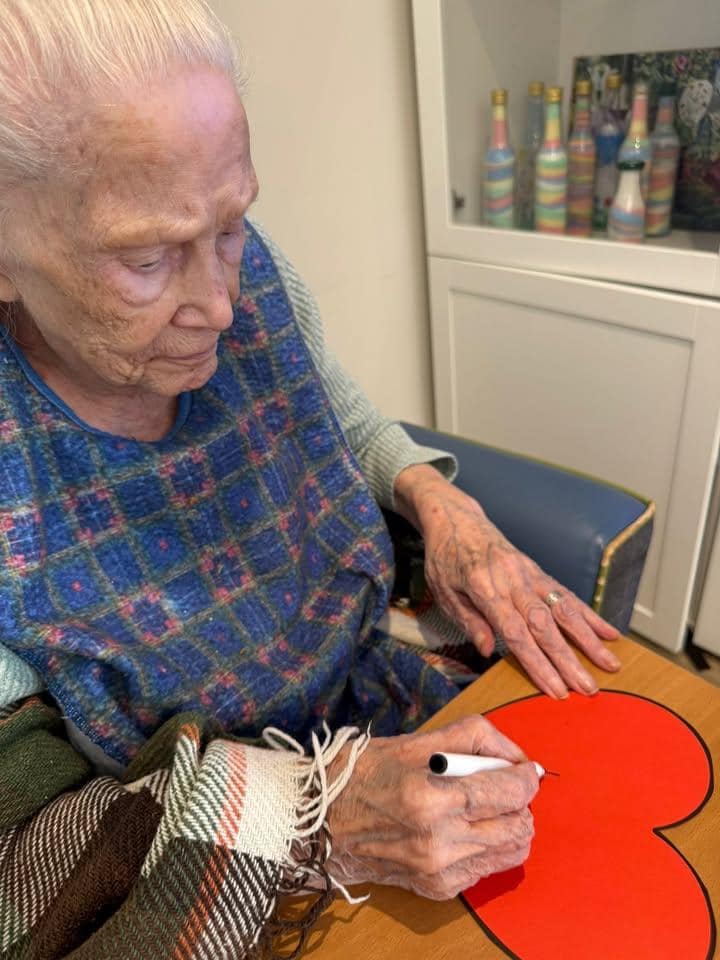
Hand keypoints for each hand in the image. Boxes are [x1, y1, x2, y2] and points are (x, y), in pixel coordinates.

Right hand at [326, 715, 537, 899]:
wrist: (316, 825)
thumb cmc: (360, 774)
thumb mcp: (414, 741)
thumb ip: (473, 738)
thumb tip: (516, 754)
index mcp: (429, 798)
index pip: (509, 792)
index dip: (528, 777)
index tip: (527, 768)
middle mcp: (437, 841)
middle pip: (519, 826)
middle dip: (521, 802)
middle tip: (504, 784)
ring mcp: (437, 871)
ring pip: (511, 851)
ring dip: (511, 825)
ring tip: (488, 806)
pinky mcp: (436, 889)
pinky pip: (488, 868)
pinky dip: (488, 845)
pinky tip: (464, 827)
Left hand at [393, 465, 620, 698]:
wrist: (456, 518)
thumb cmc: (444, 558)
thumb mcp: (443, 591)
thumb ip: (468, 620)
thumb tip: (488, 651)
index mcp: (485, 588)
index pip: (516, 632)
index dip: (538, 663)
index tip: (556, 690)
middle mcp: (513, 579)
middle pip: (545, 625)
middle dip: (569, 660)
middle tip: (589, 688)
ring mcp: (529, 573)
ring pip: (563, 607)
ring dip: (589, 638)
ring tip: (610, 663)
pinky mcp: (538, 570)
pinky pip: (566, 593)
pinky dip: (589, 614)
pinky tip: (609, 632)